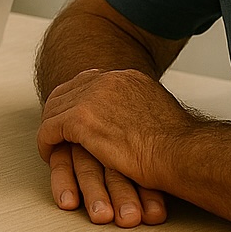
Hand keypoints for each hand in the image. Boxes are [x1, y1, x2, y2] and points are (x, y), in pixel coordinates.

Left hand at [37, 68, 192, 226]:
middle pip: (67, 91)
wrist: (184, 153)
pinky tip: (48, 154)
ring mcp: (93, 97)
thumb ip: (139, 109)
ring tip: (50, 144)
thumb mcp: (158, 113)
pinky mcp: (82, 120)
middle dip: (57, 112)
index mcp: (127, 77)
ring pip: (55, 109)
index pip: (88, 82)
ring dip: (51, 128)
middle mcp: (108, 80)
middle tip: (54, 131)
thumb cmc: (180, 146)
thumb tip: (134, 119)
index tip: (72, 115)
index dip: (76, 100)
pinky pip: (50, 129)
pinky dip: (46, 142)